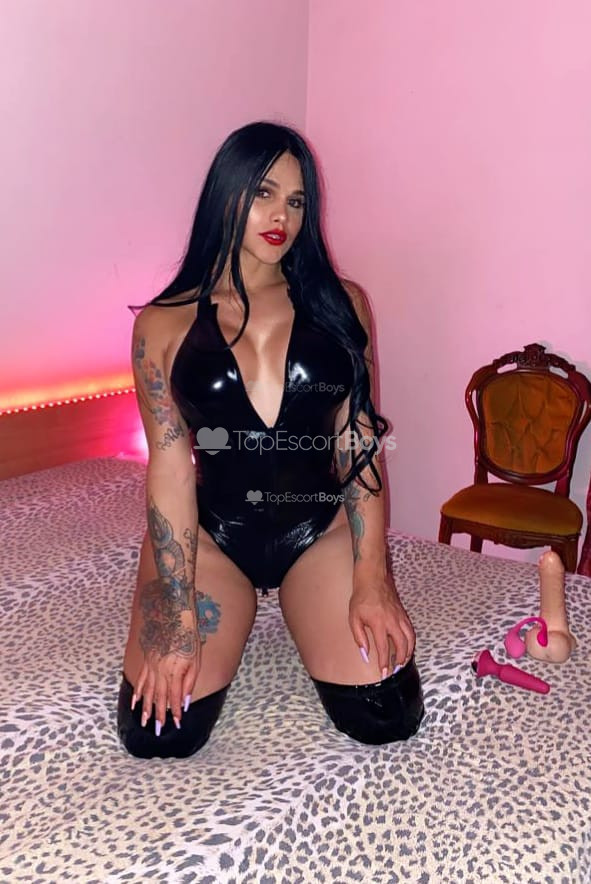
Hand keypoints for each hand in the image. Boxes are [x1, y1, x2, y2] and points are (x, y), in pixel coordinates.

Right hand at [133, 576, 201, 732]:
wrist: (173, 615)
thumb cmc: (189, 636)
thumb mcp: (196, 659)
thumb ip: (190, 681)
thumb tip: (186, 701)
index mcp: (175, 672)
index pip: (175, 697)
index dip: (176, 712)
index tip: (177, 724)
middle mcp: (161, 672)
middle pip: (159, 698)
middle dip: (159, 715)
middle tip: (157, 731)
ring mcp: (151, 667)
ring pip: (147, 692)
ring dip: (146, 708)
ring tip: (144, 722)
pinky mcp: (146, 661)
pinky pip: (140, 680)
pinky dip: (137, 692)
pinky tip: (135, 703)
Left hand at [349, 574, 415, 676]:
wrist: (373, 579)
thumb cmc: (361, 598)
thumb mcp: (354, 618)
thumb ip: (359, 637)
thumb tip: (365, 654)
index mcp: (378, 623)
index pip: (383, 648)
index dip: (384, 663)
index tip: (384, 674)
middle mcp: (392, 621)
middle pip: (402, 646)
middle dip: (399, 661)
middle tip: (395, 670)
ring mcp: (400, 617)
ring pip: (410, 639)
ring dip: (408, 653)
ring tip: (402, 662)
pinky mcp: (403, 614)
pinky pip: (411, 631)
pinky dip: (411, 642)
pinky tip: (407, 647)